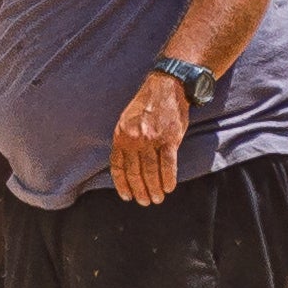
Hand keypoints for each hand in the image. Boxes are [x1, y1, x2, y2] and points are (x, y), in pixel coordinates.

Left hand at [109, 71, 191, 208]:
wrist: (166, 86)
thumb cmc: (147, 105)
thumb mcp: (127, 120)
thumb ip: (126, 141)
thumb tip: (126, 166)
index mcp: (121, 135)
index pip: (118, 166)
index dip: (122, 184)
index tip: (127, 196)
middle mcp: (134, 139)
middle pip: (135, 173)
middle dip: (140, 191)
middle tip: (146, 202)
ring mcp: (152, 139)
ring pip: (151, 172)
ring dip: (155, 189)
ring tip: (158, 198)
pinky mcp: (170, 138)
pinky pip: (168, 165)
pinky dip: (168, 179)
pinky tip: (169, 187)